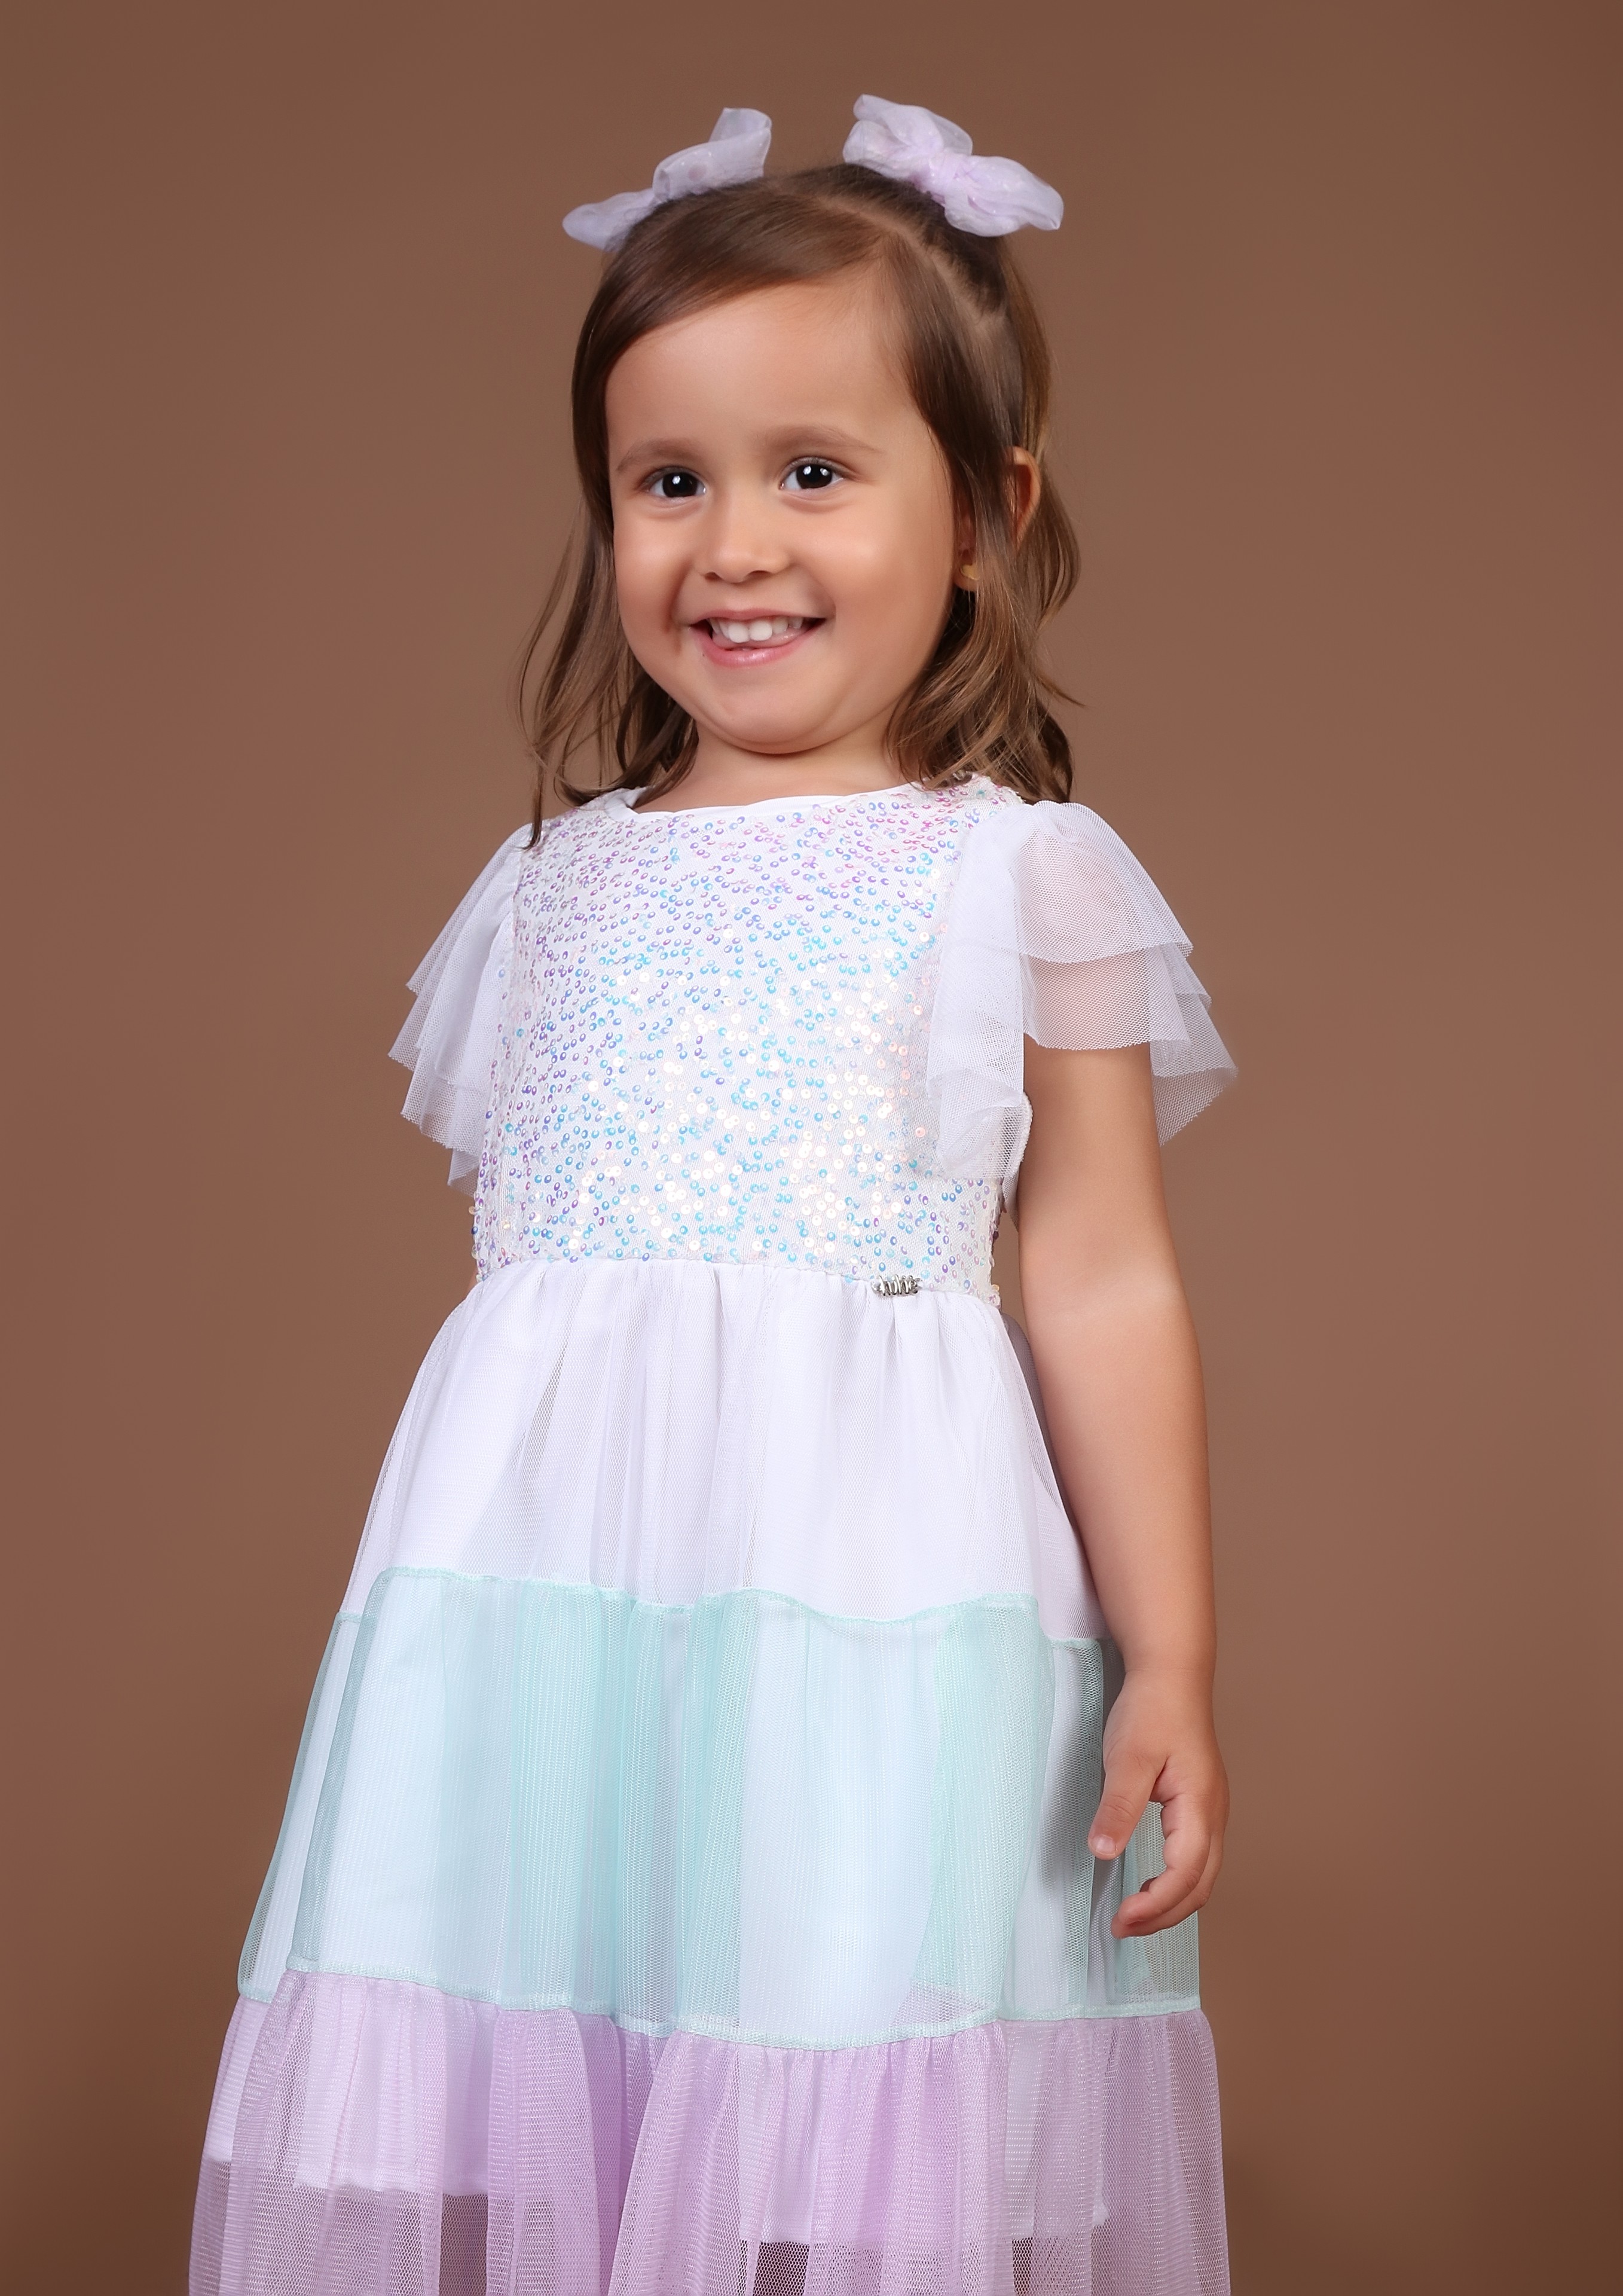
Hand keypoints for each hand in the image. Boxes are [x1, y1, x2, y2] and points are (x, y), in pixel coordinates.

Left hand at [1087, 1665, 1227, 1938]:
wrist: (1171, 1673)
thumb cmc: (1152, 1709)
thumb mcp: (1129, 1757)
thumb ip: (1119, 1806)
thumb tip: (1102, 1852)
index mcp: (1200, 1807)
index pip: (1185, 1875)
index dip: (1155, 1906)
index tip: (1121, 1920)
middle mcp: (1214, 1815)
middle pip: (1200, 1885)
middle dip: (1164, 1916)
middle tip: (1123, 1929)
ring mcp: (1211, 1810)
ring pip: (1202, 1875)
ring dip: (1171, 1903)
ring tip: (1134, 1916)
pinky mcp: (1200, 1804)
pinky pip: (1196, 1858)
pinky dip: (1176, 1883)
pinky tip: (1149, 1883)